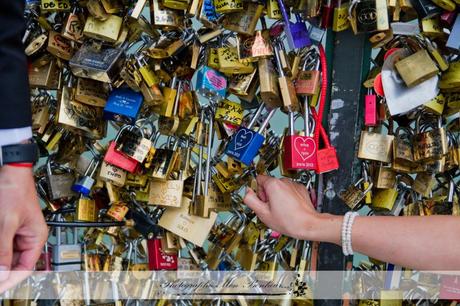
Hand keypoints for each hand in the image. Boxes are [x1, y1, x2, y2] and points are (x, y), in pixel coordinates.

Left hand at [0, 166, 47, 287]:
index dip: (10, 280)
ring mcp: (17, 233)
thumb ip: (3, 250)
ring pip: (6, 256)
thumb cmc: (14, 190)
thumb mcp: (6, 223)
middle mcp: (29, 237)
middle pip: (14, 264)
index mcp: (37, 237)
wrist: (10, 172)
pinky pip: (2, 246)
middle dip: (2, 270)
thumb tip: (1, 274)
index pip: (25, 268)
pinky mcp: (7, 229)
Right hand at [244, 175, 339, 241]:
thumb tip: (247, 192)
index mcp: (273, 184)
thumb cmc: (289, 221)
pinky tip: (289, 208)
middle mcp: (284, 181)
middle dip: (267, 195)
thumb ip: (250, 200)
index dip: (258, 192)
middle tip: (271, 209)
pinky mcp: (301, 189)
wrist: (308, 224)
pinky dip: (287, 197)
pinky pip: (289, 190)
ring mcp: (293, 184)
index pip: (258, 179)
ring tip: (281, 210)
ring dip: (278, 196)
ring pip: (279, 188)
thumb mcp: (262, 213)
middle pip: (269, 184)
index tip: (262, 201)